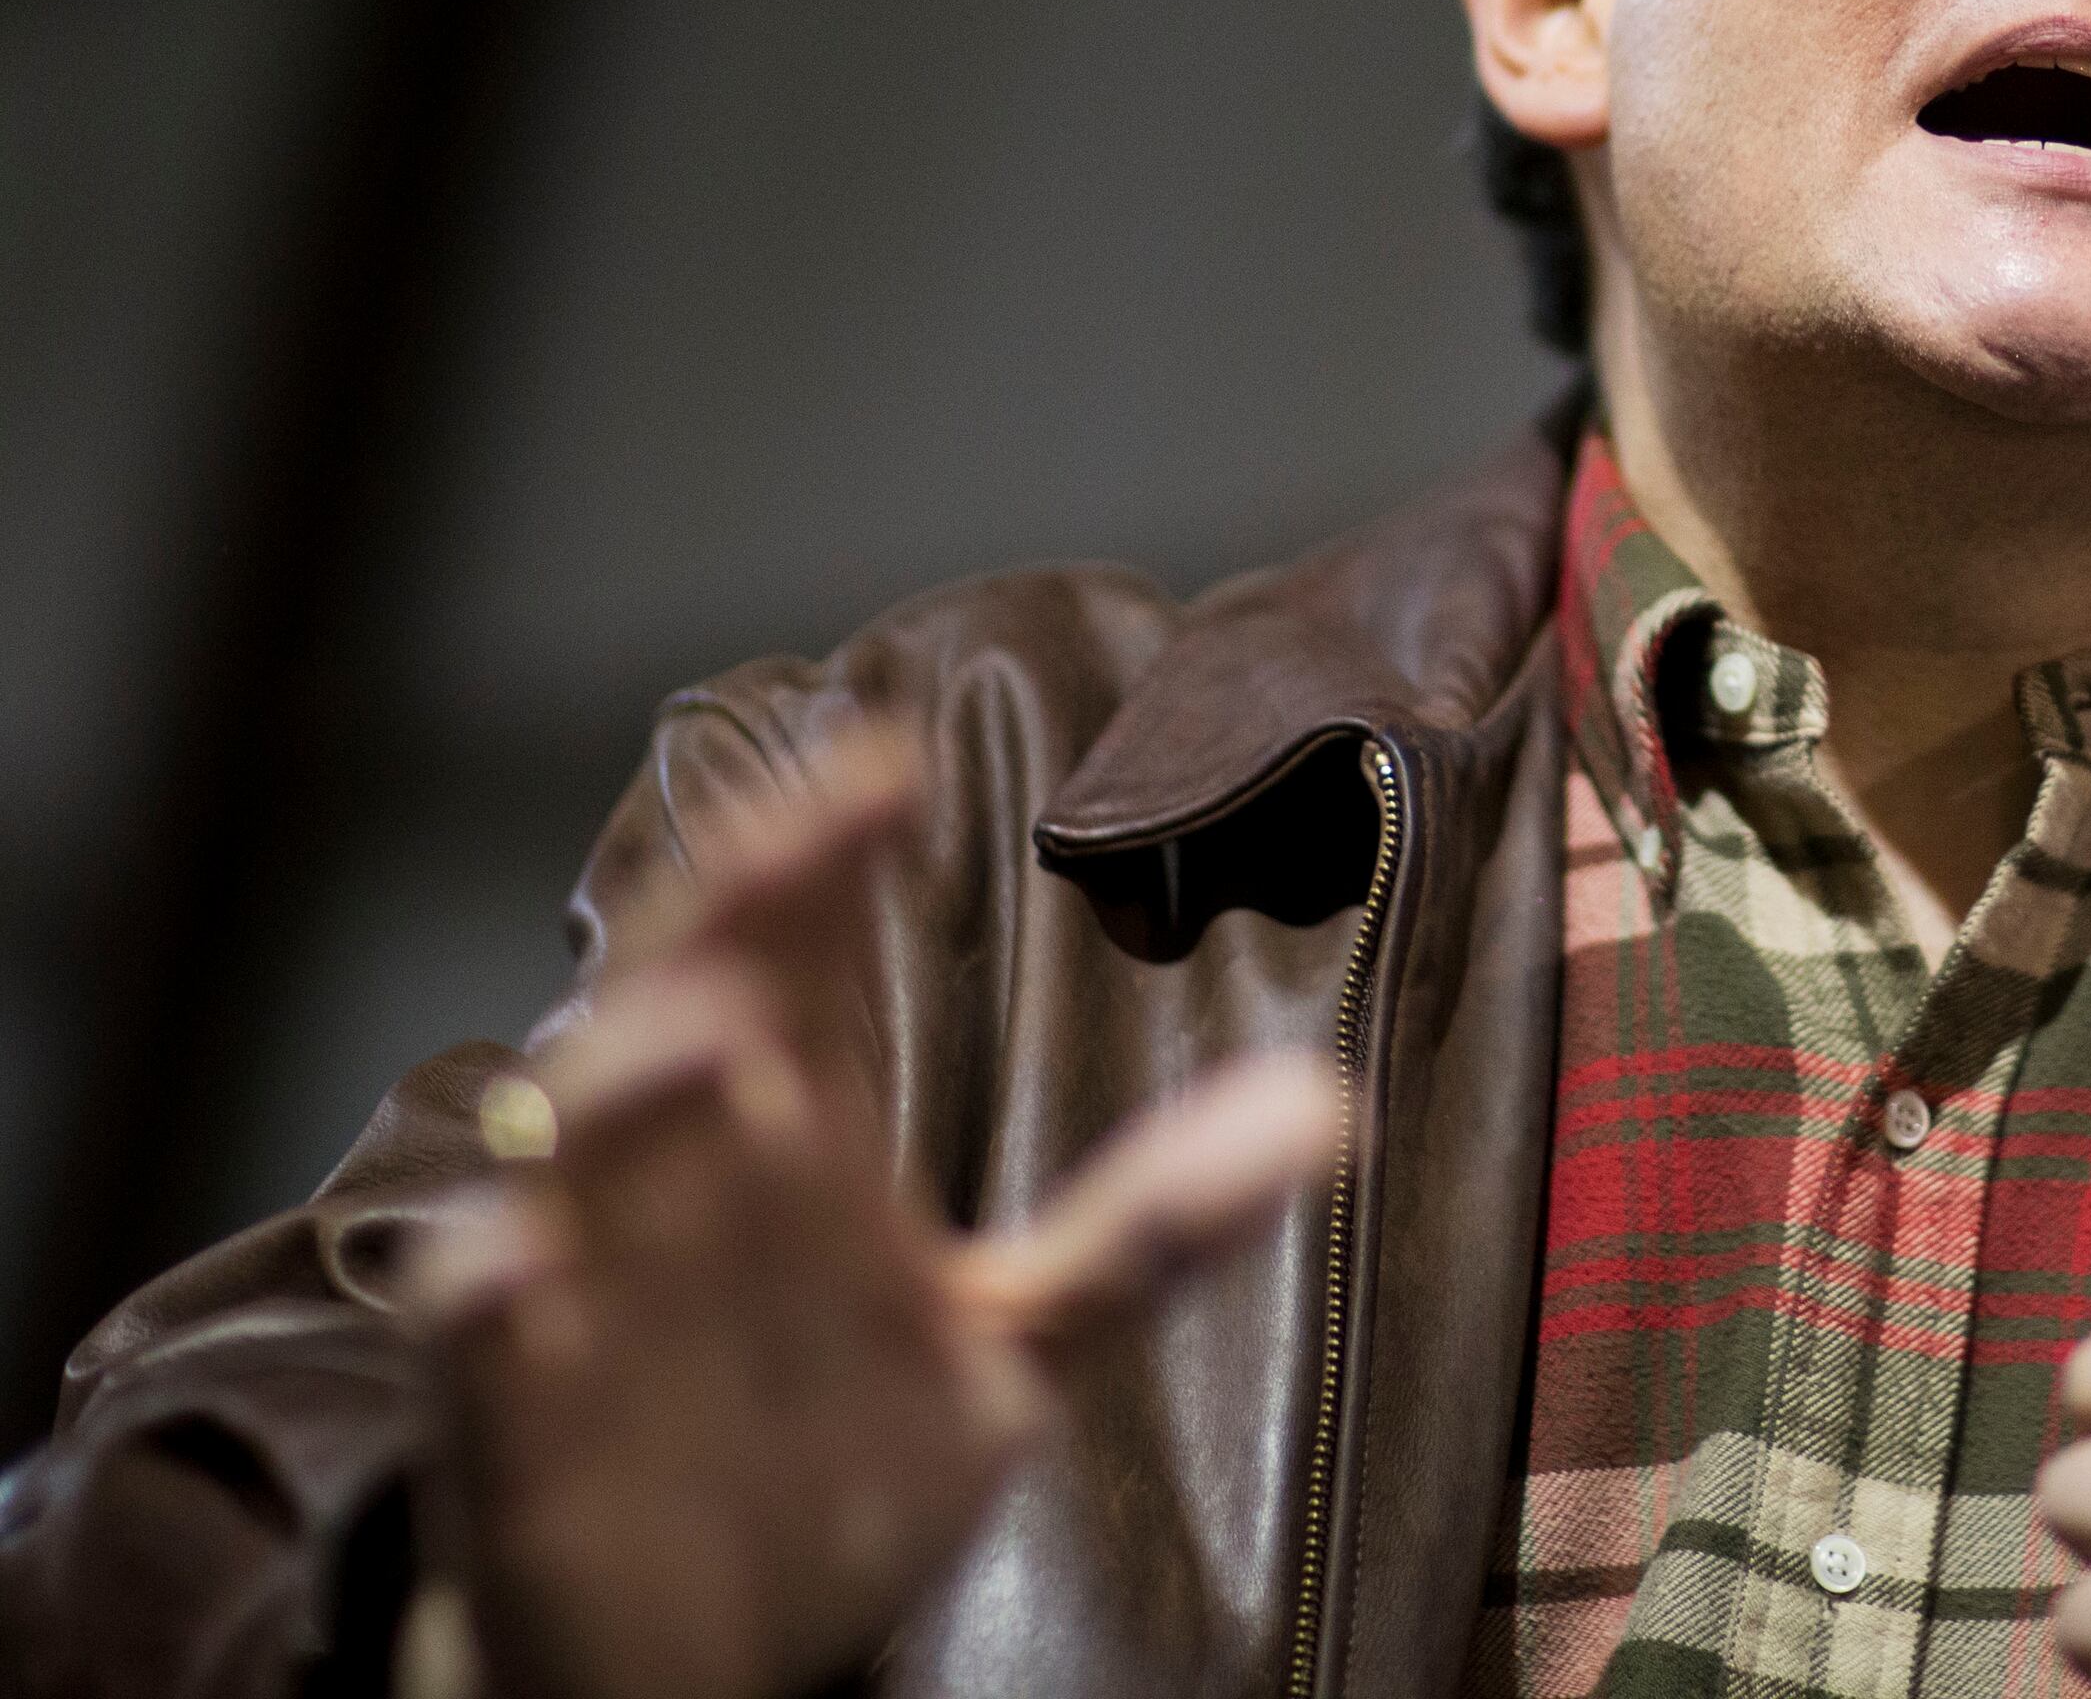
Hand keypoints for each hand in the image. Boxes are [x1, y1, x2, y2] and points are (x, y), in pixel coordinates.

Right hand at [402, 729, 1340, 1698]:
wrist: (686, 1658)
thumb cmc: (823, 1453)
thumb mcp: (1010, 1332)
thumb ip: (1149, 1221)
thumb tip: (1328, 1105)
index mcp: (794, 1142)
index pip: (805, 963)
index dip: (832, 856)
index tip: (894, 761)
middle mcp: (681, 1188)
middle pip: (686, 1007)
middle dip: (736, 916)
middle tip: (804, 830)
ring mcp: (589, 1298)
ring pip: (579, 1154)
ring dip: (634, 1082)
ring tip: (722, 1030)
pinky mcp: (515, 1432)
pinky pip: (482, 1344)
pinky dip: (495, 1296)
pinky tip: (527, 1260)